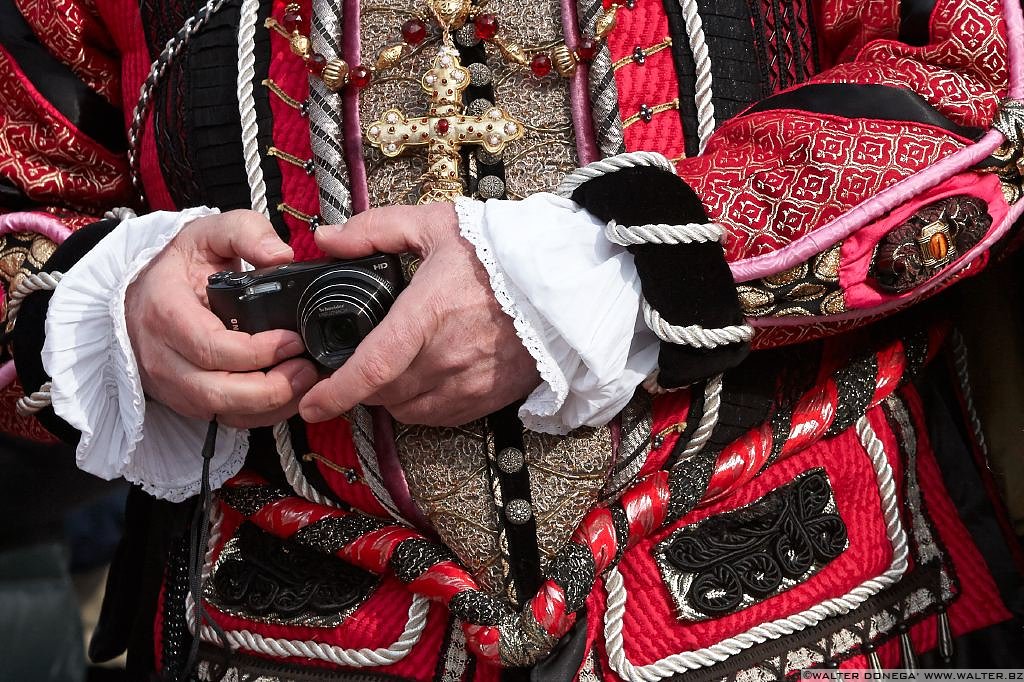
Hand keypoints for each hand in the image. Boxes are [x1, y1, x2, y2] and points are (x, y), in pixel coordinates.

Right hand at [126, 210, 318, 427]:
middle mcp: (162, 356)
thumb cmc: (178, 265)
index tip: (292, 339)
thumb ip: (245, 232)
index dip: (258, 351)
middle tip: (307, 369)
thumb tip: (280, 254)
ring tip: (305, 381)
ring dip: (270, 405)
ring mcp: (172, 384)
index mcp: (165, 312)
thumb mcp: (207, 233)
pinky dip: (262, 415)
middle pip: (217, 391)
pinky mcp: (186, 400)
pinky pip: (226, 420)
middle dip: (271, 388)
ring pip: (222, 412)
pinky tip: (290, 396)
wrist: (143, 293)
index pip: (211, 347)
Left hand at [298, 203, 539, 425]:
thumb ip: (374, 229)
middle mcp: (447, 356)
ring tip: (390, 369)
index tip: (311, 404)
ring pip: (407, 410)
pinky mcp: (488, 397)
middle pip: (383, 393)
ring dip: (389, 397)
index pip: (372, 367)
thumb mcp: (434, 225)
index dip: (336, 393)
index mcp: (427, 314)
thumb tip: (326, 238)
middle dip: (360, 385)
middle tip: (356, 363)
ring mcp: (469, 382)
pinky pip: (438, 416)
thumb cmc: (498, 252)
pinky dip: (420, 405)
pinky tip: (421, 380)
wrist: (560, 281)